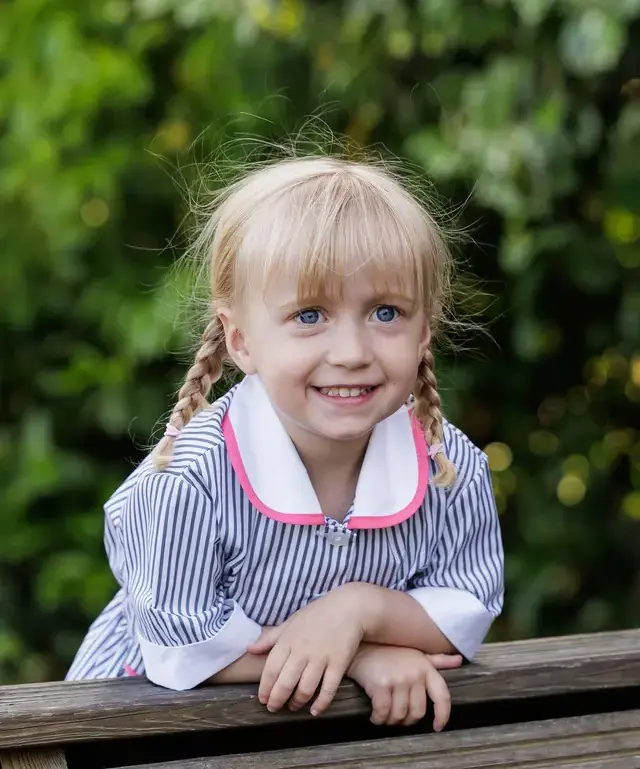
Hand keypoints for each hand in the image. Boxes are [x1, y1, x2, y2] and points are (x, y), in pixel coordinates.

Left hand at [247, 584, 365, 715]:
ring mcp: (321, 657)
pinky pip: (328, 689)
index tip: (262, 699)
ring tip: (293, 706)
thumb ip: (269, 638)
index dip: (265, 688)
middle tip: (274, 708)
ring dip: (297, 702)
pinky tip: (315, 710)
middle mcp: (302, 650)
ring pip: (305, 689)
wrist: (348, 607)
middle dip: (277, 700)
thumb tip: (249, 649)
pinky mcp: (339, 663)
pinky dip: (321, 703)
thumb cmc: (316, 615)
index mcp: (288, 640)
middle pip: (285, 683)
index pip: (271, 669)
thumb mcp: (290, 622)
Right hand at [347, 643, 459, 728]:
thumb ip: (438, 659)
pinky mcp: (381, 684)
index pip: (442, 696)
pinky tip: (375, 715)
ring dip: (391, 721)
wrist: (361, 643)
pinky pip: (383, 713)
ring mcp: (398, 679)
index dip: (443, 715)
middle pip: (418, 712)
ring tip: (384, 715)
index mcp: (426, 667)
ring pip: (399, 715)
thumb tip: (460, 660)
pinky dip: (378, 718)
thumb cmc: (390, 651)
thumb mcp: (416, 653)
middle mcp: (414, 674)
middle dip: (407, 720)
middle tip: (398, 717)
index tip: (437, 727)